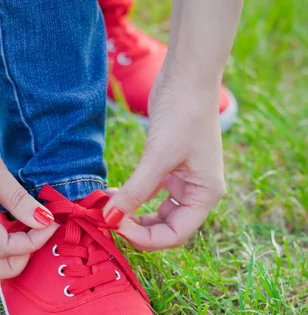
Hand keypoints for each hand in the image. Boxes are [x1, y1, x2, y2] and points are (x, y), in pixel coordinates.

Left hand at [104, 73, 225, 250]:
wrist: (187, 75)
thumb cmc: (183, 113)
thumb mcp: (157, 156)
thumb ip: (135, 191)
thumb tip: (109, 219)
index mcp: (205, 195)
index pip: (175, 235)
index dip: (146, 238)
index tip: (117, 227)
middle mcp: (198, 193)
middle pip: (166, 229)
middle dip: (138, 230)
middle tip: (109, 222)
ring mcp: (184, 182)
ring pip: (157, 215)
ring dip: (133, 216)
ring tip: (108, 211)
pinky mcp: (170, 170)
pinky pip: (150, 195)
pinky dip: (133, 198)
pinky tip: (113, 196)